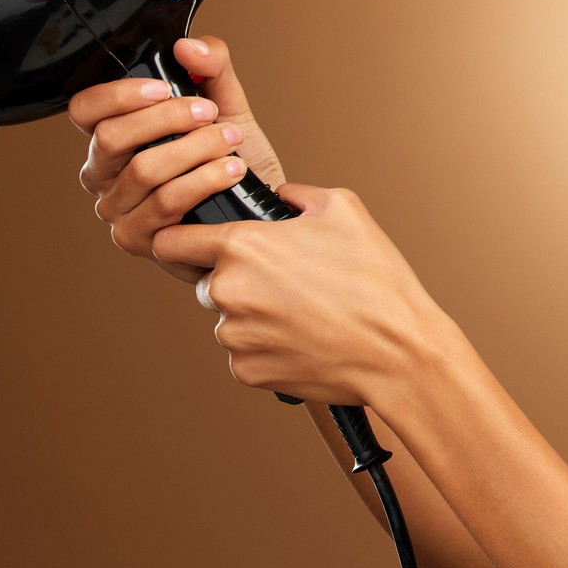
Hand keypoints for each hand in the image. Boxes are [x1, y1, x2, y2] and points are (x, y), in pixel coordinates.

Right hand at [67, 35, 285, 284]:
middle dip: (168, 119)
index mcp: (113, 137)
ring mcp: (118, 211)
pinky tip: (232, 170)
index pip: (85, 109)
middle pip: (111, 137)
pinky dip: (204, 180)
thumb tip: (188, 46)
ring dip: (194, 149)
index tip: (164, 87)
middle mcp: (104, 175)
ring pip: (142, 170)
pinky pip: (165, 204)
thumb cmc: (233, 157)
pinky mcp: (140, 240)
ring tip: (229, 141)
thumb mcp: (227, 104)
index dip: (118, 95)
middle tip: (209, 113)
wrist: (260, 209)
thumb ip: (211, 67)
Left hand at [152, 183, 452, 407]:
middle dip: (236, 280)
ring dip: (253, 315)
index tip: (192, 243)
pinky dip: (267, 347)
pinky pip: (244, 354)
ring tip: (305, 312)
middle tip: (287, 281)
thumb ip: (298, 194)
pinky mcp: (247, 372)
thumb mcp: (344, 209)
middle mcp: (227, 292)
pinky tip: (306, 338)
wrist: (397, 351)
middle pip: (204, 282)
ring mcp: (235, 337)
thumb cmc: (375, 279)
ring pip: (228, 320)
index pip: (170, 241)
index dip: (180, 238)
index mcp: (242, 246)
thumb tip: (282, 197)